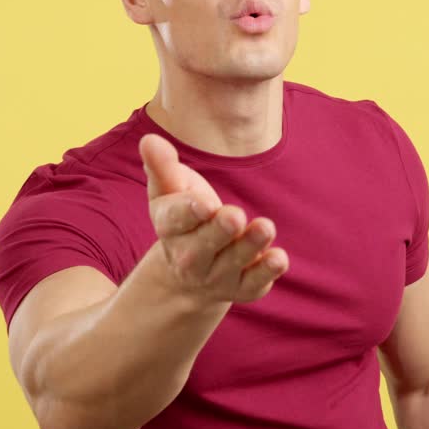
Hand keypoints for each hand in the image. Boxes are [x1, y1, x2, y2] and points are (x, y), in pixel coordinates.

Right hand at [138, 132, 288, 304]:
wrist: (191, 271)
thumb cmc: (184, 215)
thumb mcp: (169, 190)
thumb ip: (162, 166)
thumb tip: (149, 140)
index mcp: (170, 228)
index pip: (175, 220)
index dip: (189, 212)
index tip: (204, 204)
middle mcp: (190, 257)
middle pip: (204, 244)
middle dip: (220, 230)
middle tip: (235, 215)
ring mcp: (218, 275)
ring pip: (234, 262)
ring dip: (250, 245)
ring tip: (265, 227)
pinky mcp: (243, 287)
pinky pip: (255, 283)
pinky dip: (267, 272)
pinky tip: (279, 258)